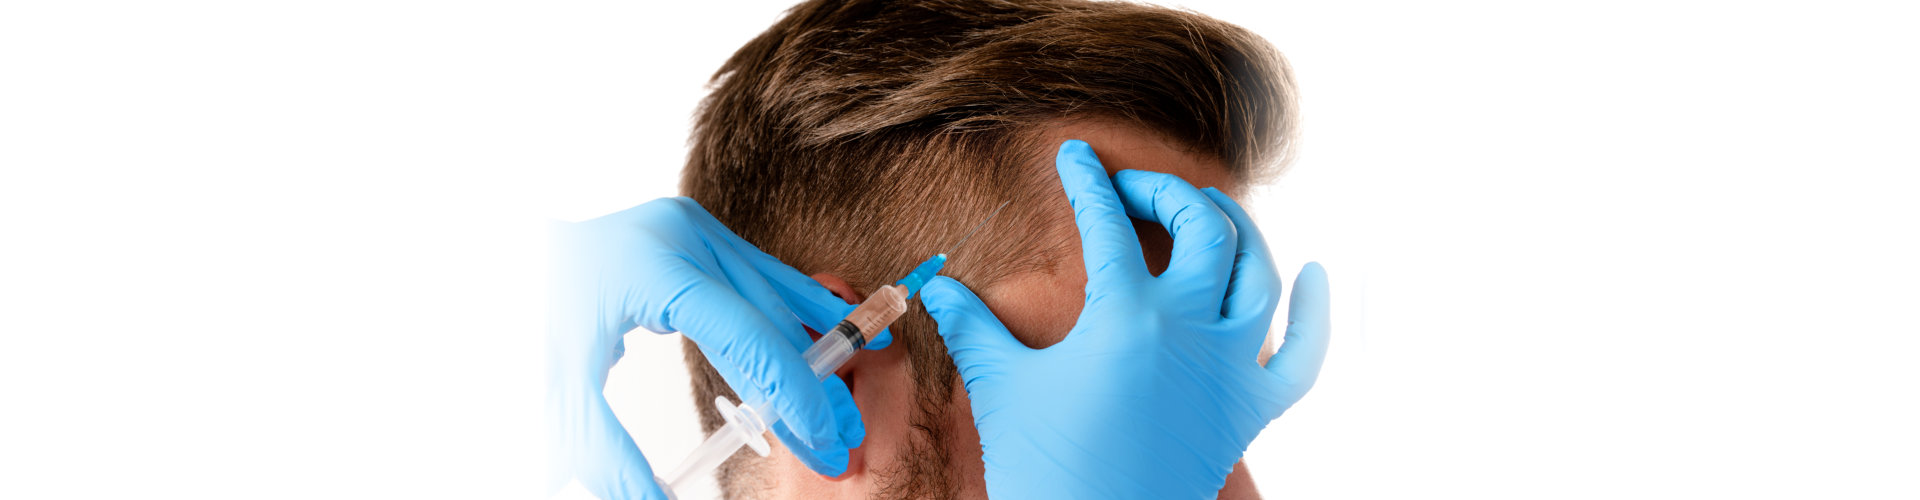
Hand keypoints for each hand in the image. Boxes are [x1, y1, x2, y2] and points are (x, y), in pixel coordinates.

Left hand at [547, 198, 884, 498]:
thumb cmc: (525, 312)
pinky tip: (836, 343)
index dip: (791, 392)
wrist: (501, 255)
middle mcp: (684, 237)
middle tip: (836, 445)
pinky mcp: (698, 236)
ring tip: (839, 413)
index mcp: (653, 266)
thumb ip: (609, 454)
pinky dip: (797, 317)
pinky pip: (763, 279)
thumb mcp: (558, 392)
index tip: (818, 437)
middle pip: (771, 319)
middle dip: (810, 389)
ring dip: (814, 358)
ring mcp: (695, 231)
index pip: (746, 333)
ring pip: (777, 298)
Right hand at [921, 140, 1331, 498]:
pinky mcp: (1253, 408)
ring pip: (1259, 273)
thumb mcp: (1003, 388)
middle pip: (1203, 226)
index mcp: (1126, 316)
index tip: (1075, 156)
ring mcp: (1230, 367)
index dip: (1087, 180)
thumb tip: (937, 288)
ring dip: (1237, 231)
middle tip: (1133, 190)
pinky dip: (1314, 311)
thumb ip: (973, 328)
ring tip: (1207, 212)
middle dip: (1168, 192)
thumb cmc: (1045, 468)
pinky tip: (1313, 276)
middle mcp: (1190, 328)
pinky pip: (1302, 353)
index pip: (1107, 223)